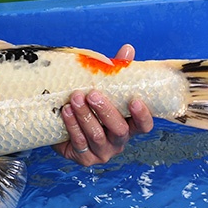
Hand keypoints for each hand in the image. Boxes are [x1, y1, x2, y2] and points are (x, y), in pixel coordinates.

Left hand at [52, 44, 153, 165]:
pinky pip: (79, 142)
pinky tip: (66, 111)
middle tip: (92, 94)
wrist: (63, 125)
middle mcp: (119, 142)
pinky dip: (72, 125)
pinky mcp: (84, 158)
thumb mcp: (104, 87)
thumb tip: (127, 49)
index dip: (142, 116)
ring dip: (84, 116)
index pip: (144, 126)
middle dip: (105, 111)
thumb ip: (117, 71)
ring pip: (96, 136)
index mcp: (129, 125)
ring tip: (74, 98)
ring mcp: (102, 152)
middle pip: (119, 130)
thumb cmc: (90, 105)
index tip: (135, 101)